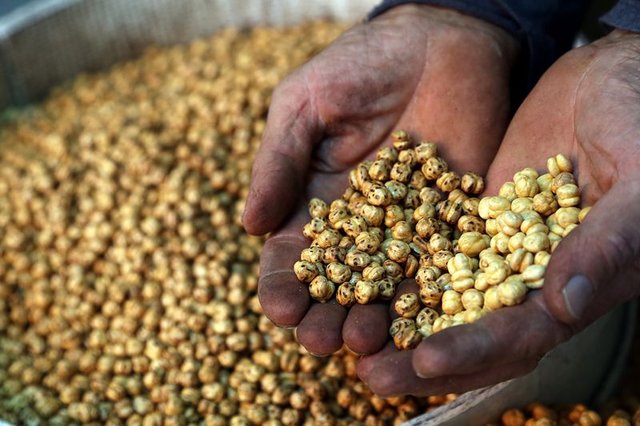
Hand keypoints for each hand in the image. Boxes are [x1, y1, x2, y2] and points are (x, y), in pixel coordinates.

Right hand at [243, 5, 516, 355]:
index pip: (290, 258)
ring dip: (372, 320)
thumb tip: (248, 225)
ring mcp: (406, 229)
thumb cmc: (362, 64)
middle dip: (324, 317)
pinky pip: (439, 268)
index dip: (281, 287)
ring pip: (384, 289)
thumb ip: (279, 161)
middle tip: (322, 340)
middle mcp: (357, 227)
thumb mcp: (306, 103)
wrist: (441, 40)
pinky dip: (428, 298)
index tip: (280, 309)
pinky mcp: (452, 223)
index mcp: (312, 203)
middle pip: (335, 286)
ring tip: (364, 341)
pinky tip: (420, 325)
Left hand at [358, 30, 639, 395]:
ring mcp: (496, 249)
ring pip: (444, 298)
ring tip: (350, 342)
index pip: (524, 334)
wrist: (609, 81)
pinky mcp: (469, 219)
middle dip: (424, 358)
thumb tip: (566, 306)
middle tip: (369, 375)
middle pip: (474, 332)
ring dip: (401, 326)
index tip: (426, 358)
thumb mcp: (639, 182)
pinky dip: (396, 271)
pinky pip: (429, 250)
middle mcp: (532, 279)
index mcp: (580, 285)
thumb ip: (608, 244)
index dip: (477, 349)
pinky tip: (356, 280)